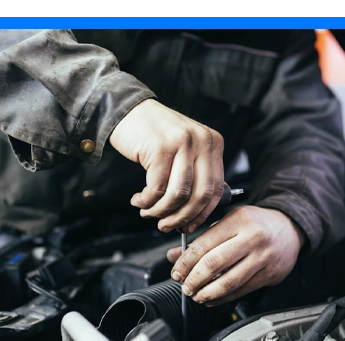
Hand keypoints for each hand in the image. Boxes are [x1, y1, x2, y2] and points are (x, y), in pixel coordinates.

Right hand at [109, 99, 224, 232]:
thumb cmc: (154, 136)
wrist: (127, 110)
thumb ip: (196, 175)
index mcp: (213, 144)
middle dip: (182, 217)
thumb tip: (197, 214)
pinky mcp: (161, 148)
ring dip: (161, 211)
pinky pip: (156, 189)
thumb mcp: (184, 151)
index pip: (217, 189)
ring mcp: (183, 143)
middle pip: (201, 195)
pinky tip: (139, 200)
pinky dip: (146, 201)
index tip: (189, 226)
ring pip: (178, 195)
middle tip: (166, 226)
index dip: (202, 213)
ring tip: (148, 212)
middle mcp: (203, 141)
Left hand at [167, 206, 305, 305]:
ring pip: (229, 282)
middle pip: (215, 264)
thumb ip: (204, 238)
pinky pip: (242, 291)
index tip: (176, 271)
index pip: (205, 244)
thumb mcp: (230, 221)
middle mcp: (252, 238)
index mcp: (239, 221)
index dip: (186, 262)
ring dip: (207, 293)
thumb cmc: (257, 224)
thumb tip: (176, 256)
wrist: (290, 228)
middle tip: (184, 286)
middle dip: (194, 279)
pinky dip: (223, 298)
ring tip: (196, 295)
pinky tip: (212, 299)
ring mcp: (263, 257)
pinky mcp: (270, 274)